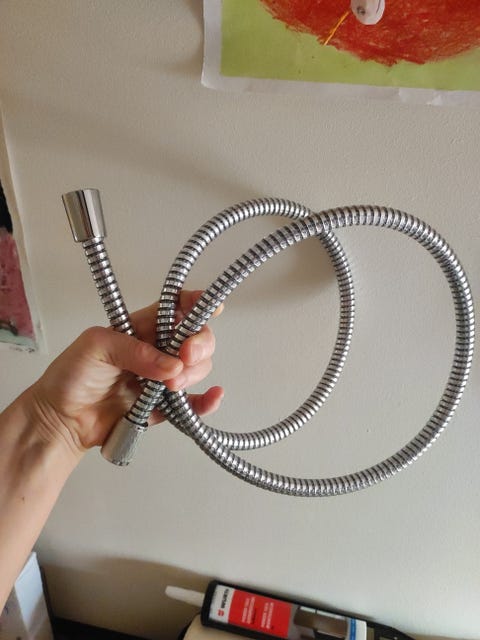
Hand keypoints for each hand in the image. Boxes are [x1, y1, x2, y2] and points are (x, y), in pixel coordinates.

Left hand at [27, 291, 223, 460]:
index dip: (195, 303)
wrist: (61, 419)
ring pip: (197, 368)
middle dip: (198, 345)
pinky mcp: (164, 406)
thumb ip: (133, 351)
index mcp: (140, 328)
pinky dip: (207, 401)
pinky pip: (193, 403)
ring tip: (170, 385)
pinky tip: (212, 396)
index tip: (210, 307)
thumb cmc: (70, 377)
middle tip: (185, 356)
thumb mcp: (96, 347)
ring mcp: (162, 378)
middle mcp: (156, 350)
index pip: (174, 308)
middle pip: (195, 338)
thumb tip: (170, 364)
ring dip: (193, 374)